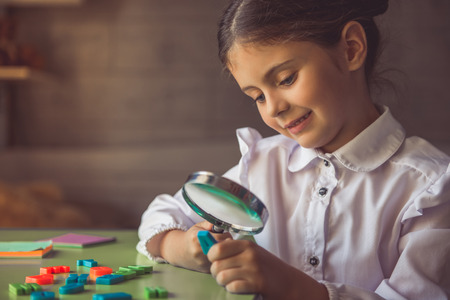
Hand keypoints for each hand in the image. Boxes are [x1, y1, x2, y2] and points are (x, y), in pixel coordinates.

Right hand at [148, 221, 230, 272]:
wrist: (179, 252)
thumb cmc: (191, 238)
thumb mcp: (198, 227)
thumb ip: (209, 224)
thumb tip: (219, 225)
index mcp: (196, 238)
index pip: (218, 238)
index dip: (224, 235)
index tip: (224, 234)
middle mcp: (198, 252)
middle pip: (221, 249)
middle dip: (226, 244)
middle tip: (225, 240)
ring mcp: (202, 263)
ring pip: (222, 257)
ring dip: (225, 253)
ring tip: (220, 247)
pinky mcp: (206, 270)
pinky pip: (219, 264)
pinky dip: (221, 259)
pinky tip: (216, 255)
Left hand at [208, 239, 328, 298]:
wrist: (289, 282)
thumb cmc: (266, 267)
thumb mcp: (252, 252)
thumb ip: (232, 249)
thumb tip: (208, 248)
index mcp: (246, 245)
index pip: (216, 249)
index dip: (211, 257)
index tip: (216, 261)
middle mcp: (249, 255)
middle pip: (216, 265)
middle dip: (216, 273)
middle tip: (224, 275)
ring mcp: (253, 269)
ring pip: (222, 277)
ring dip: (223, 282)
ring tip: (231, 282)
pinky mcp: (257, 283)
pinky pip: (232, 287)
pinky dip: (232, 289)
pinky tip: (239, 287)